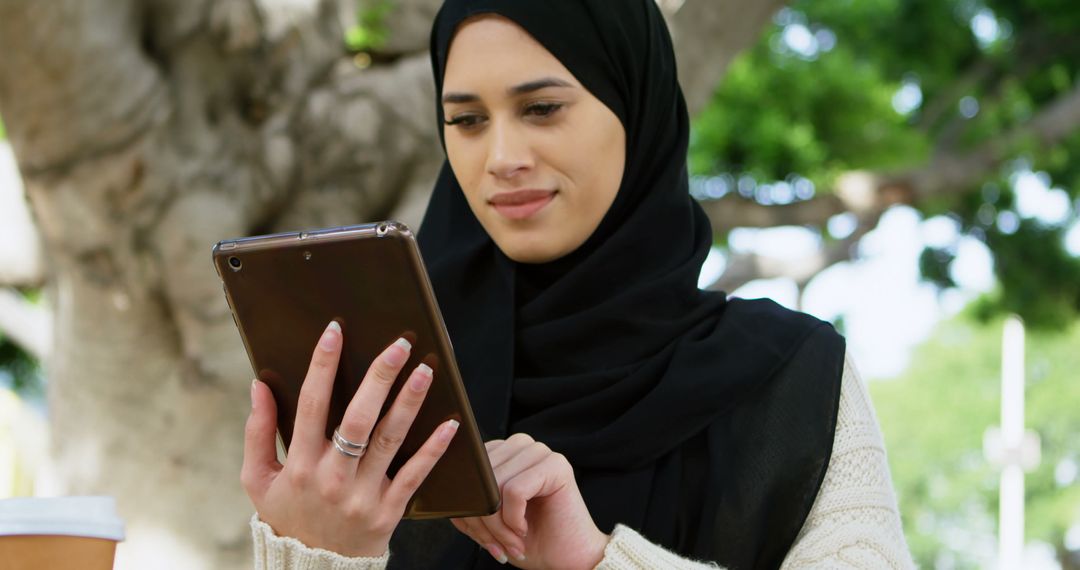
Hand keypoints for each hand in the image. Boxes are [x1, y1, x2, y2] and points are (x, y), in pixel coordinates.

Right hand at [241, 321, 458, 556]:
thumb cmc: (286, 516)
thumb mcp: (258, 480)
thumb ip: (257, 432)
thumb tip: (258, 385)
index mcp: (298, 464)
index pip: (311, 405)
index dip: (322, 365)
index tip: (335, 330)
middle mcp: (331, 478)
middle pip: (358, 419)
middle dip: (379, 378)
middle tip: (398, 345)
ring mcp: (362, 496)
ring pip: (389, 441)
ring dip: (409, 403)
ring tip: (425, 370)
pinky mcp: (388, 512)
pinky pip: (414, 476)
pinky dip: (433, 449)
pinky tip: (450, 423)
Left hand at [451, 434, 609, 568]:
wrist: (567, 558)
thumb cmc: (528, 539)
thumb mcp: (487, 520)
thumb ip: (469, 502)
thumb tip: (449, 496)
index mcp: (501, 451)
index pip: (468, 471)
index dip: (467, 507)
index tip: (479, 536)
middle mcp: (520, 445)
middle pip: (480, 478)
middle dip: (482, 521)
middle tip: (496, 546)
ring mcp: (539, 451)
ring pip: (494, 485)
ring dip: (498, 525)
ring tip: (510, 543)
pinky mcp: (555, 465)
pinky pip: (514, 491)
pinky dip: (513, 519)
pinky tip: (524, 530)